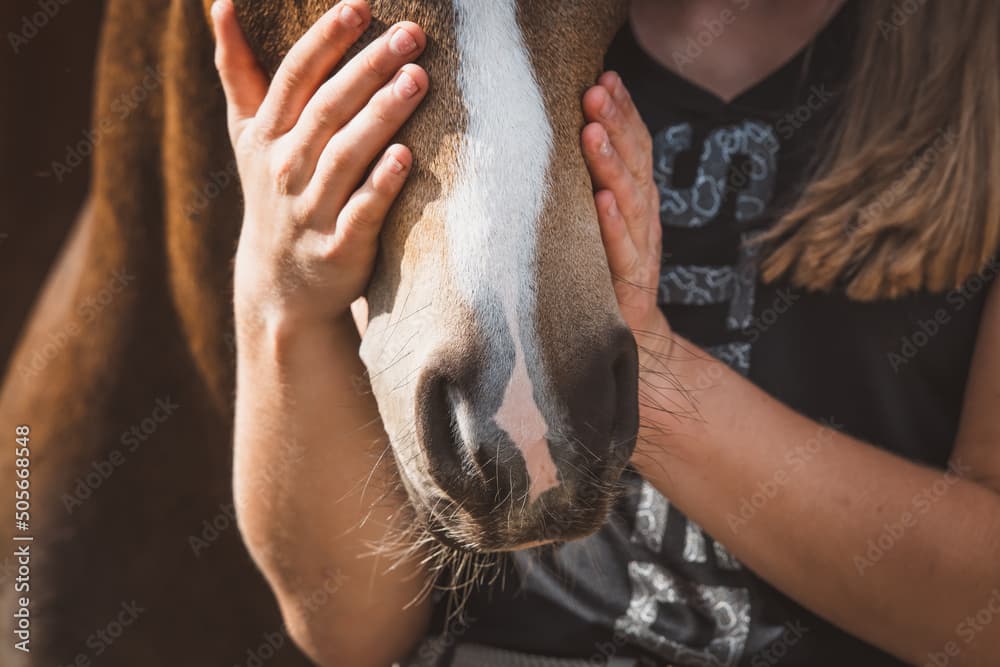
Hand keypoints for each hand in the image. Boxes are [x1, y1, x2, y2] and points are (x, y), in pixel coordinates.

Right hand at [212, 0, 428, 330]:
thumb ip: (239, 71)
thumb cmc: (274, 191)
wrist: (281, 282)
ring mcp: (311, 209)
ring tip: (417, 79)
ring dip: (382, 115)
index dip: (326, 39)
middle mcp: (285, 167)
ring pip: (347, 155)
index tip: (359, 5)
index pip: (296, 76)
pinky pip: (362, 211)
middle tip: (411, 36)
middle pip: (328, 109)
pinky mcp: (339, 246)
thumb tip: (219, 3)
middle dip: (368, 68)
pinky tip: (406, 157)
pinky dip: (381, 185)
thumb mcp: (248, 134)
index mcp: (267, 134)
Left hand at [582, 72, 670, 355]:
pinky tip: (601, 200)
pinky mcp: (629, 283)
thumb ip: (581, 184)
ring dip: (611, 163)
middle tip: (595, 90)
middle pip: (635, 162)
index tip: (605, 76)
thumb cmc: (597, 271)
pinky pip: (622, 249)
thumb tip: (544, 138)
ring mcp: (640, 249)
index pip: (635, 145)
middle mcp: (643, 216)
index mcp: (635, 198)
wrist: (622, 338)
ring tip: (592, 131)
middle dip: (616, 123)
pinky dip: (612, 223)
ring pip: (630, 198)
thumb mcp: (590, 221)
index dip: (624, 111)